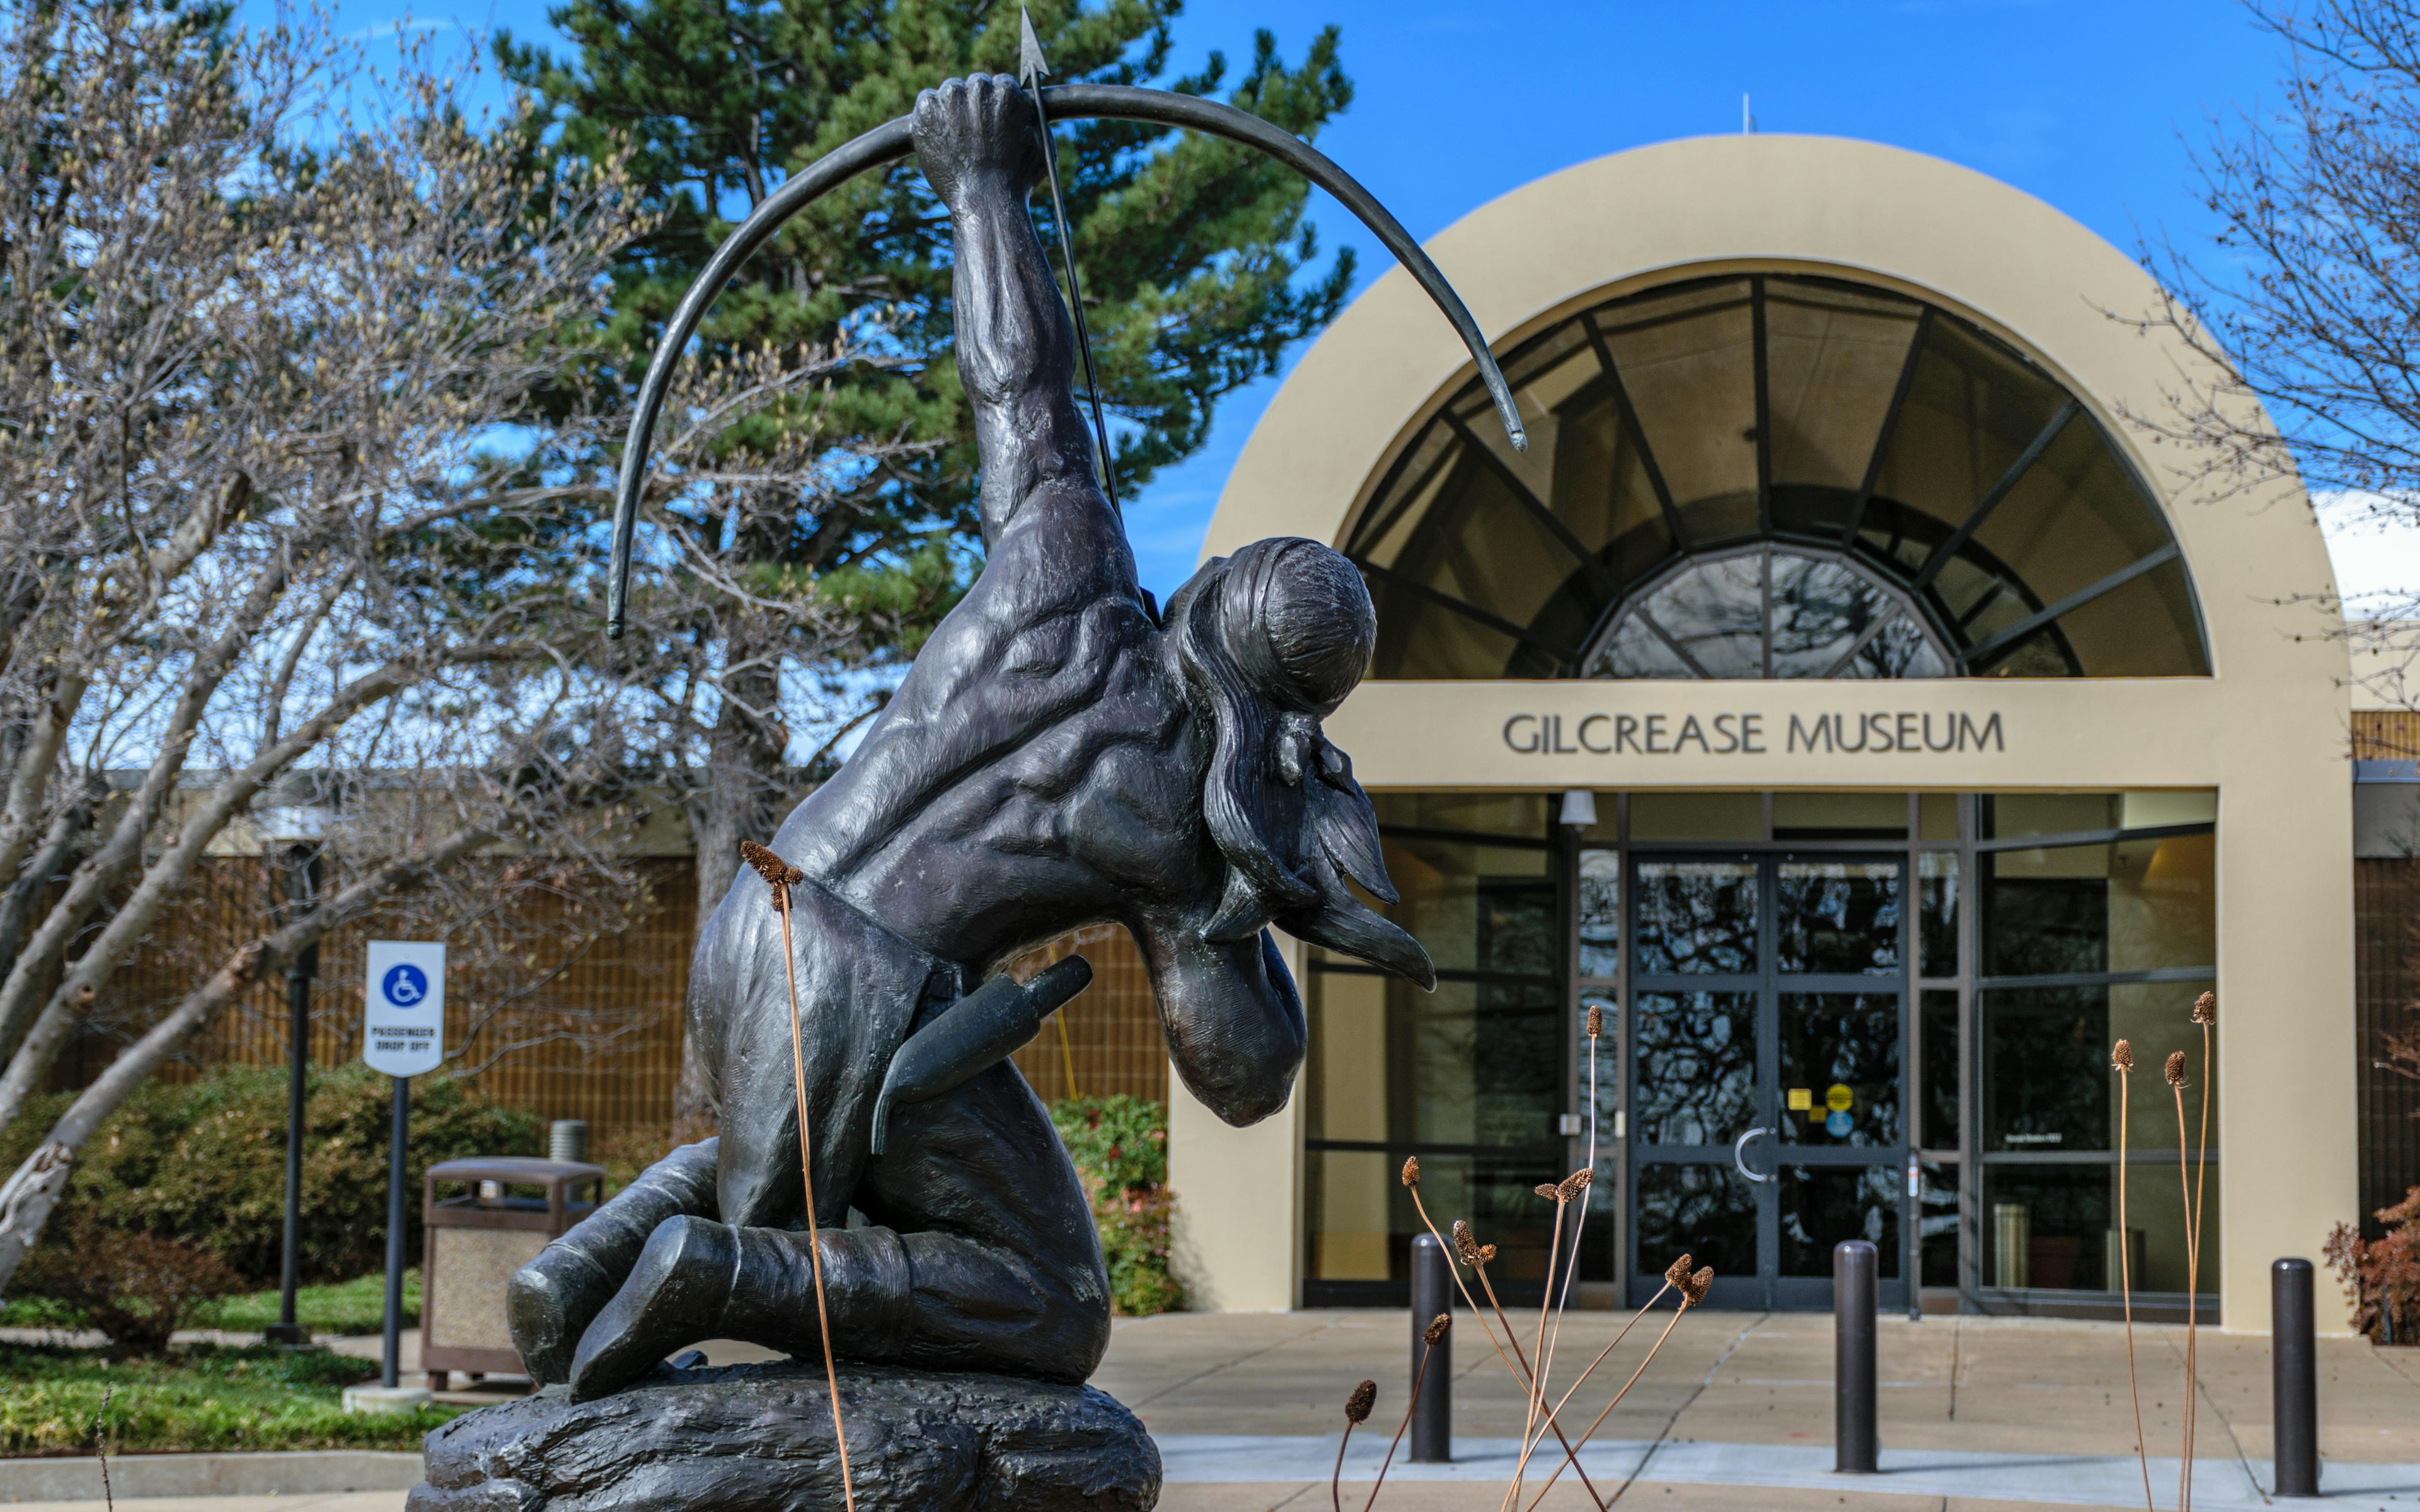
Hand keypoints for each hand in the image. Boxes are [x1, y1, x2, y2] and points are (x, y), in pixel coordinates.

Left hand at [913, 74, 1044, 209]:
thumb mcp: (1042, 146)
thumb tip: (1025, 109)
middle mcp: (978, 87)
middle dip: (976, 105)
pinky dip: (931, 117)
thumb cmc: (1018, 179)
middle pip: (975, 85)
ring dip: (953, 109)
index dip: (998, 106)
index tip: (993, 122)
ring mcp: (950, 97)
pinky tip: (940, 138)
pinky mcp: (927, 109)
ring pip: (950, 92)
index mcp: (1007, 90)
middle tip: (975, 134)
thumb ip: (1033, 119)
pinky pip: (927, 102)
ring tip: (957, 139)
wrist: (986, 201)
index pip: (1001, 84)